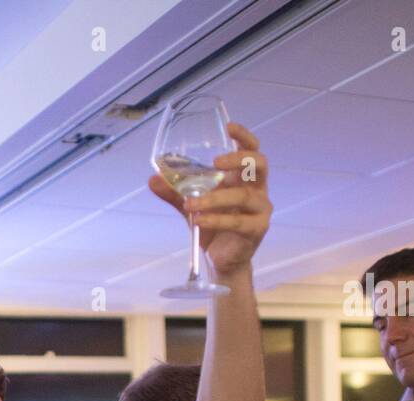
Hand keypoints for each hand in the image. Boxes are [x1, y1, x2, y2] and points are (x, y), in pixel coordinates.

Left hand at [148, 122, 269, 275]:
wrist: (222, 260)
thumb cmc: (213, 227)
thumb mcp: (191, 206)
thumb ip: (175, 192)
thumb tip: (153, 179)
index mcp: (244, 179)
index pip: (252, 151)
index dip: (244, 137)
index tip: (229, 126)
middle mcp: (257, 190)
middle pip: (259, 164)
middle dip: (238, 159)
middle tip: (215, 162)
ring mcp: (260, 210)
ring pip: (243, 196)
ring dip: (214, 198)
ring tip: (191, 204)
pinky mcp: (257, 229)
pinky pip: (237, 222)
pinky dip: (216, 219)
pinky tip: (199, 220)